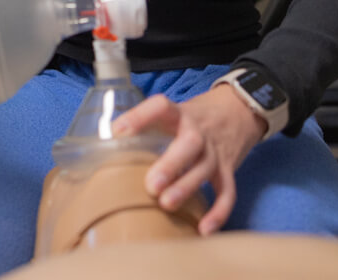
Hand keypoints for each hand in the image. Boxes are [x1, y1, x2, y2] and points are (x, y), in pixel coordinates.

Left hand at [112, 85, 266, 234]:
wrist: (237, 112)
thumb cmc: (190, 118)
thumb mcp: (170, 113)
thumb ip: (144, 126)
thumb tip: (100, 145)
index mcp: (178, 114)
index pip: (160, 107)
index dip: (139, 116)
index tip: (117, 131)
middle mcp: (198, 131)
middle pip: (189, 144)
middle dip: (170, 165)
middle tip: (151, 185)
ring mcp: (215, 151)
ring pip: (205, 169)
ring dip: (187, 187)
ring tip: (166, 205)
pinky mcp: (228, 169)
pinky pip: (227, 191)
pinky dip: (219, 211)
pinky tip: (204, 229)